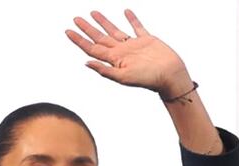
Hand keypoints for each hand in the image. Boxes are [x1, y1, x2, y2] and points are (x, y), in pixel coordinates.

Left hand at [65, 10, 192, 97]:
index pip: (92, 48)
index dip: (79, 40)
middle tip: (76, 19)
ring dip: (104, 22)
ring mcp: (134, 45)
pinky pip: (137, 27)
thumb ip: (105, 70)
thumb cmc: (149, 79)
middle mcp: (122, 51)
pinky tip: (126, 12)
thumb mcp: (124, 77)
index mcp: (115, 60)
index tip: (68, 31)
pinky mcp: (147, 40)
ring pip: (114, 30)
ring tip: (93, 12)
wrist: (170, 75)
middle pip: (100, 38)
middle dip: (87, 29)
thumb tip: (86, 62)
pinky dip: (131, 19)